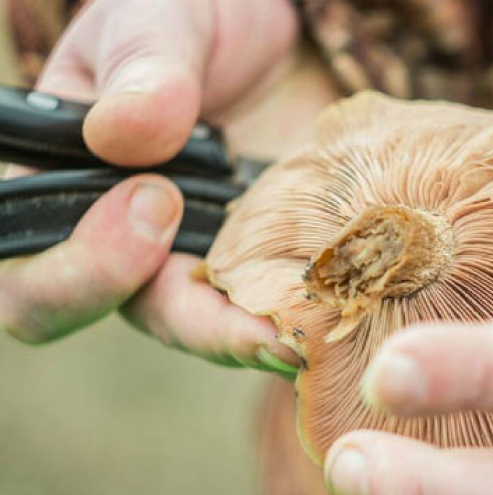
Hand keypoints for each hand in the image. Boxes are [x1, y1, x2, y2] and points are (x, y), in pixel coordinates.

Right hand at [0, 0, 299, 372]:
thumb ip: (141, 69)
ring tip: (305, 340)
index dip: (83, 265)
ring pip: (207, 326)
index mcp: (66, 188)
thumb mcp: (160, 21)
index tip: (155, 202)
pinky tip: (336, 317)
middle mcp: (124, 239)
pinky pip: (269, 306)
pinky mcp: (262, 262)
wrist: (279, 38)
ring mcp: (198, 256)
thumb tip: (121, 134)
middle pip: (124, 316)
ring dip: (251, 338)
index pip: (31, 266)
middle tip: (251, 315)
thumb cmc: (194, 17)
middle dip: (188, 324)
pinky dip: (297, 316)